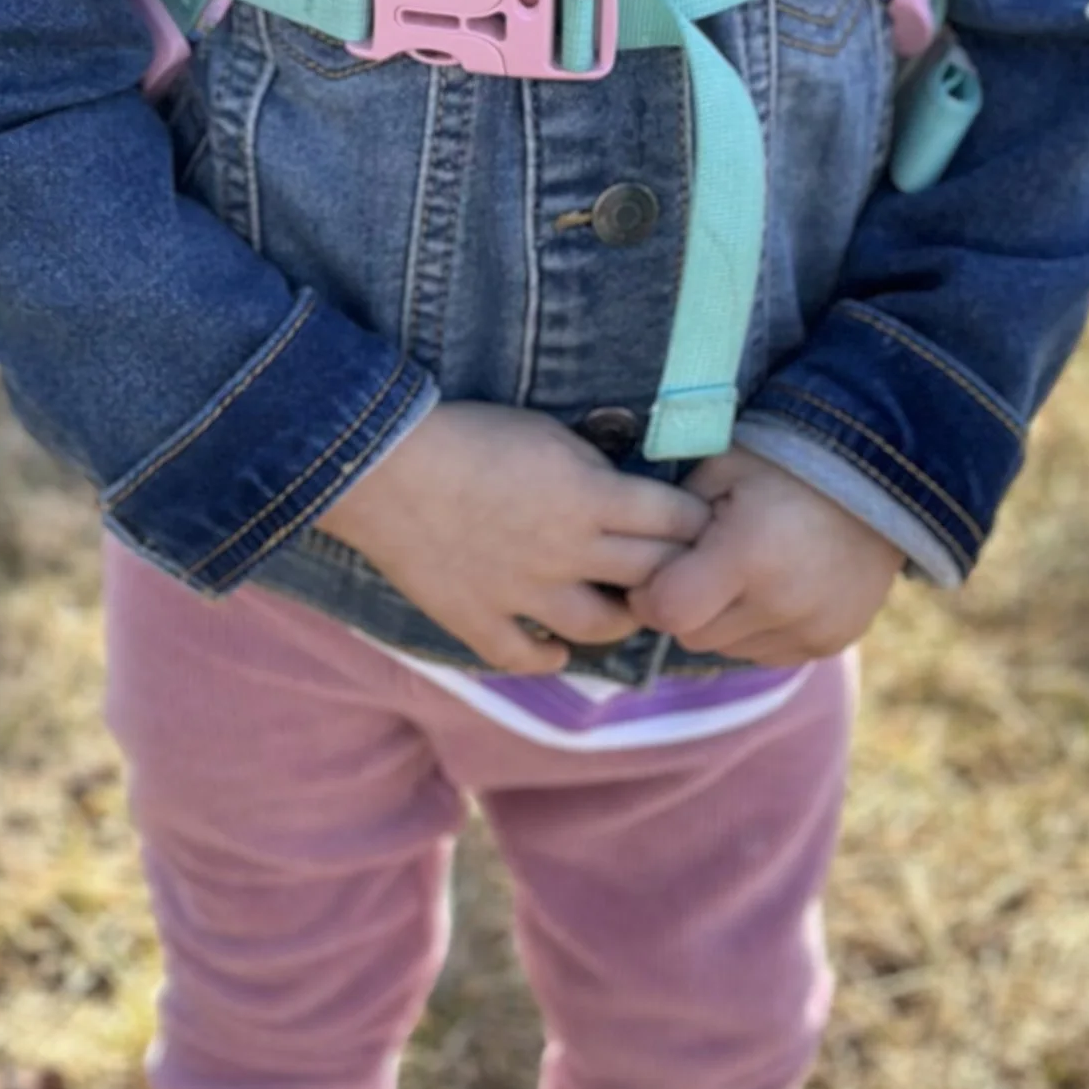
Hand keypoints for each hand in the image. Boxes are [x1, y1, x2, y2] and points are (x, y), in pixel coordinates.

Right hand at [324, 402, 708, 673]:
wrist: (383, 467)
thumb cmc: (467, 433)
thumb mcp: (546, 432)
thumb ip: (591, 468)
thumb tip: (623, 492)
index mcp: (590, 498)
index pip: (676, 519)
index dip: (699, 522)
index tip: (705, 523)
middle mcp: (568, 552)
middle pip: (653, 575)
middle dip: (677, 572)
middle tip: (680, 569)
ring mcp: (524, 594)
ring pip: (601, 627)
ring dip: (623, 620)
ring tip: (623, 608)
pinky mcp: (479, 619)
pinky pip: (525, 656)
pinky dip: (548, 657)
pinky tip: (556, 648)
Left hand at [624, 447, 901, 667]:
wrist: (882, 475)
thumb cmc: (788, 462)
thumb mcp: (721, 469)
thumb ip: (673, 519)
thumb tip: (637, 561)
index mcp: (747, 556)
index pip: (667, 612)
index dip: (651, 594)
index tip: (658, 569)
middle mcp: (780, 603)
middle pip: (695, 635)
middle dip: (687, 606)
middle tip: (704, 566)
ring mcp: (811, 628)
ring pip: (730, 649)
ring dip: (725, 620)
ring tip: (747, 572)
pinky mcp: (831, 641)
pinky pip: (770, 652)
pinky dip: (762, 629)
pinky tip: (779, 587)